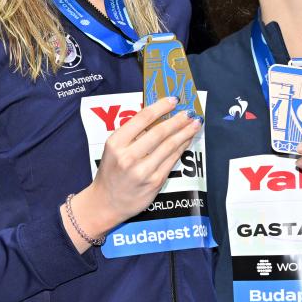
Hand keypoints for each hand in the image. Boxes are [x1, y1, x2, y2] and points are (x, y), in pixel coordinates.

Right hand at [65, 97, 200, 250]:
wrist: (106, 202)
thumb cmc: (111, 171)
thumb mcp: (114, 148)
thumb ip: (132, 133)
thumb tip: (158, 114)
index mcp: (116, 142)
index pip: (142, 118)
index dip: (161, 107)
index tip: (174, 100)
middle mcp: (128, 156)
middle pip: (159, 132)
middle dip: (178, 120)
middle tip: (189, 112)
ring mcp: (142, 170)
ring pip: (169, 146)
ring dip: (184, 133)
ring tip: (194, 124)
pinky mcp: (154, 182)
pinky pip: (172, 160)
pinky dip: (181, 148)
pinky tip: (187, 140)